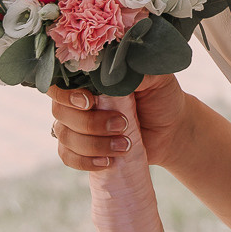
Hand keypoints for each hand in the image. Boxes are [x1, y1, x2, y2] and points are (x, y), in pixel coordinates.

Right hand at [50, 73, 187, 171]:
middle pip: (60, 112)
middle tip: (122, 124)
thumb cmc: (161, 97)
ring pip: (65, 136)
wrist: (171, 129)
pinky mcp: (82, 149)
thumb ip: (136, 71)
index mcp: (90, 79)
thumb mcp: (156, 78)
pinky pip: (68, 157)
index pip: (59, 83)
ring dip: (93, 144)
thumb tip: (117, 69)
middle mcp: (77, 101)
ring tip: (125, 146)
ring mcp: (77, 126)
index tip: (90, 102)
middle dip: (90, 123)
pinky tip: (107, 161)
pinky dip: (85, 161)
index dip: (67, 95)